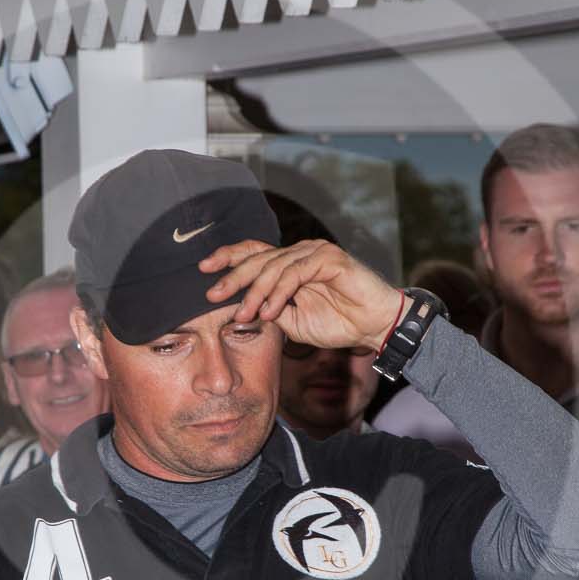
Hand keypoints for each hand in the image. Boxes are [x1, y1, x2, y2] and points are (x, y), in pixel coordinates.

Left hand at [200, 237, 402, 351]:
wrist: (375, 327)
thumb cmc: (340, 323)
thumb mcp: (294, 323)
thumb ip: (271, 312)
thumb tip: (242, 311)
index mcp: (289, 264)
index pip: (253, 253)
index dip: (228, 258)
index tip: (203, 269)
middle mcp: (300, 252)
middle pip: (258, 257)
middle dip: (232, 277)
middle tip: (213, 294)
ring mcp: (315, 252)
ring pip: (273, 266)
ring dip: (255, 292)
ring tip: (245, 314)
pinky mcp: (329, 258)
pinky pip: (295, 273)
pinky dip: (279, 292)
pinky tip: (270, 310)